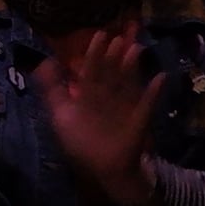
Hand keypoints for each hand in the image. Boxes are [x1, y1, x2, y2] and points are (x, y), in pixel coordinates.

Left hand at [41, 33, 162, 205]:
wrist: (104, 171)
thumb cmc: (82, 142)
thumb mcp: (62, 115)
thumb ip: (53, 90)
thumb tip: (43, 63)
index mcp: (89, 95)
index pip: (91, 71)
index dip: (95, 54)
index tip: (100, 34)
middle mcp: (108, 98)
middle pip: (111, 74)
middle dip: (114, 56)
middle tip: (119, 37)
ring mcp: (125, 107)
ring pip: (128, 84)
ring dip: (132, 67)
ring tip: (136, 48)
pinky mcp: (139, 121)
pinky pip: (147, 105)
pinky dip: (154, 92)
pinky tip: (161, 76)